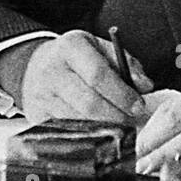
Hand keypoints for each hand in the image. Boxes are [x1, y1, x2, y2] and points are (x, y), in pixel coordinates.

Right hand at [2, 30, 153, 122]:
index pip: (98, 75)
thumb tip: (145, 86)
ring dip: (104, 128)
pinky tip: (99, 131)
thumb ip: (127, 64)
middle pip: (88, 103)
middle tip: (133, 121)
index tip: (138, 106)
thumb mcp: (101, 48)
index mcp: (70, 47)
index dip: (122, 94)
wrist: (35, 64)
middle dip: (116, 116)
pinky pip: (66, 131)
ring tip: (120, 126)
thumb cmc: (77, 57)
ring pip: (78, 121)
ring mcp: (40, 95)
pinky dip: (87, 134)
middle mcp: (51, 70)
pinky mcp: (36, 115)